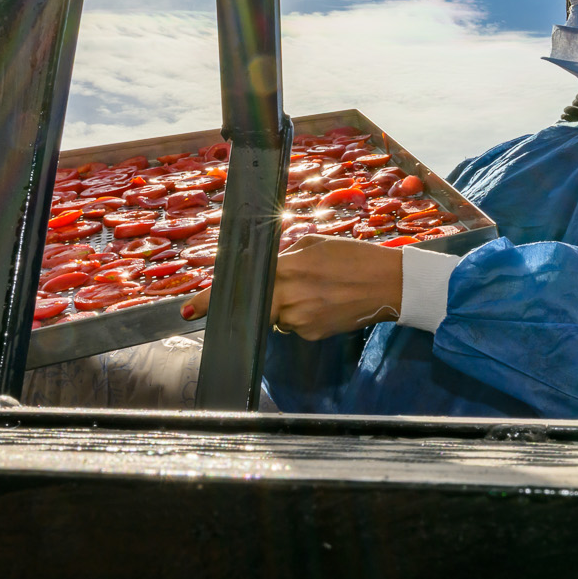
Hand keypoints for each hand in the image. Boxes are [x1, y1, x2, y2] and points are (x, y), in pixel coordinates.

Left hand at [180, 235, 401, 339]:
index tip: (188, 310)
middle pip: (257, 308)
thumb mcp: (316, 244)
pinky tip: (327, 304)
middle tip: (282, 294)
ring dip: (288, 306)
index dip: (209, 299)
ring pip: (278, 317)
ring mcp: (300, 319)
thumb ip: (287, 254)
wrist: (390, 284)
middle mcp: (288, 296)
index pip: (240, 285)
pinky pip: (296, 327)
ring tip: (319, 291)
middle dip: (259, 304)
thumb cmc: (356, 258)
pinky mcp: (312, 334)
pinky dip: (305, 317)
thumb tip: (271, 265)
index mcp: (286, 267)